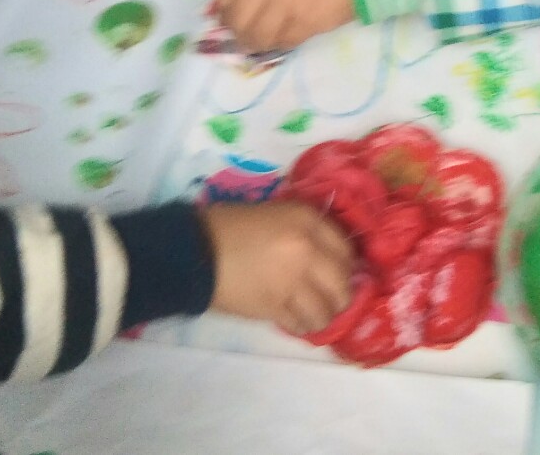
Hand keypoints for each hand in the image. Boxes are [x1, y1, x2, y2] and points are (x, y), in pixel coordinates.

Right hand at [202, 201, 354, 333]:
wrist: (193, 251)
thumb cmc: (228, 226)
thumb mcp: (273, 213)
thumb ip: (303, 229)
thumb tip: (325, 253)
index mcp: (305, 220)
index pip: (346, 248)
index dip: (346, 264)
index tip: (340, 272)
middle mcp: (306, 250)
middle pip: (342, 283)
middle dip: (341, 296)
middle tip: (332, 300)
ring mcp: (292, 281)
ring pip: (325, 311)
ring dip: (323, 316)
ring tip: (315, 315)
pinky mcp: (274, 307)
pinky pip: (301, 324)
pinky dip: (302, 326)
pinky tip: (296, 321)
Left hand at [215, 0, 356, 51]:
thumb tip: (226, 11)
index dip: (226, 14)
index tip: (232, 21)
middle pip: (236, 20)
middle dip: (240, 33)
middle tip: (249, 37)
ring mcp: (284, 0)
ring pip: (256, 36)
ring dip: (260, 43)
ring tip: (270, 38)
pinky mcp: (304, 21)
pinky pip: (282, 42)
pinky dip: (283, 43)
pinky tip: (293, 32)